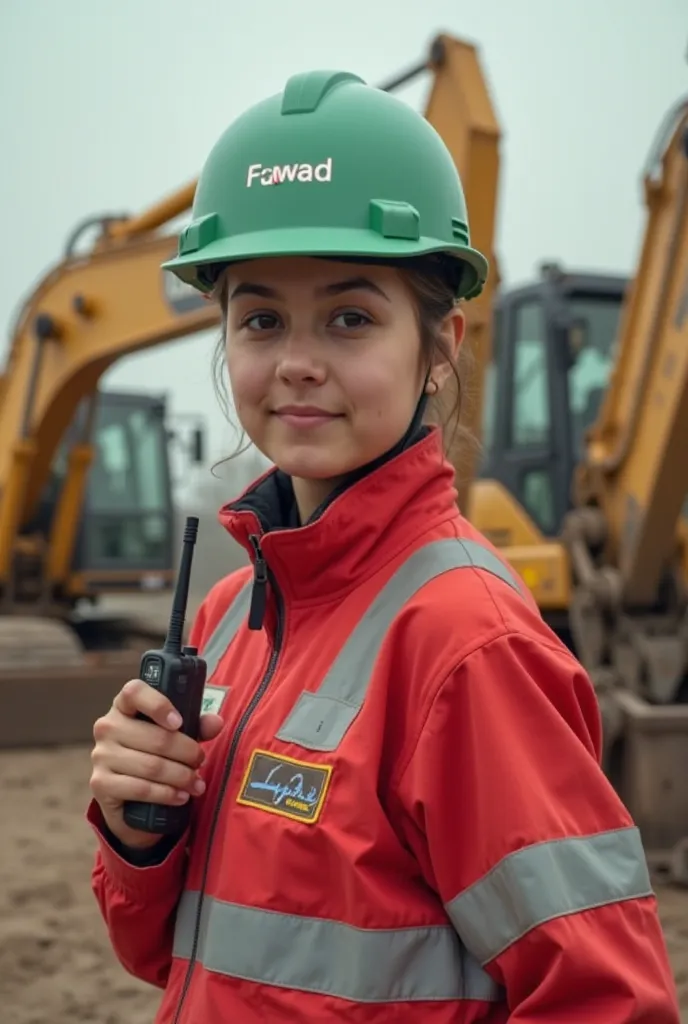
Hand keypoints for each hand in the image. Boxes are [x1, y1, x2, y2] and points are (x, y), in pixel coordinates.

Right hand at [90, 678, 223, 849]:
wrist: (126, 795)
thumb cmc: (152, 754)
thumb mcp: (174, 735)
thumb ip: (196, 726)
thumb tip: (216, 722)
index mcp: (124, 706)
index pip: (134, 692)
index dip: (158, 704)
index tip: (179, 722)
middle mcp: (107, 727)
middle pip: (155, 737)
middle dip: (187, 752)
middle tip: (201, 761)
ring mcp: (101, 755)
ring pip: (151, 766)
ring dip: (181, 777)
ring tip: (196, 783)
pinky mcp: (101, 784)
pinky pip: (140, 788)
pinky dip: (166, 794)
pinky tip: (180, 797)